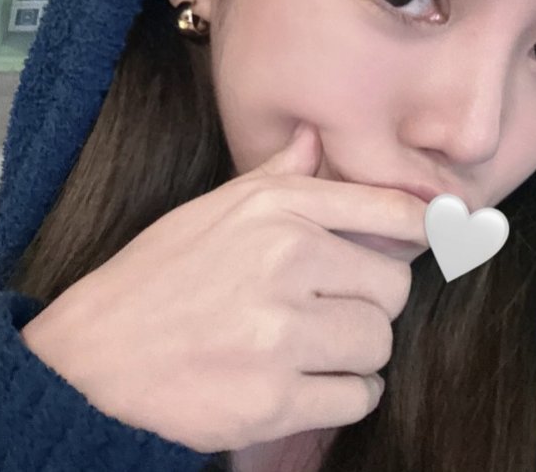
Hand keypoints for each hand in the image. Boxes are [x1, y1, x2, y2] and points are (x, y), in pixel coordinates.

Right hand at [19, 123, 427, 452]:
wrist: (96, 353)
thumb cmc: (161, 273)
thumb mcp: (217, 207)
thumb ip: (280, 175)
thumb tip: (317, 136)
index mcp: (276, 210)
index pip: (391, 211)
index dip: (429, 227)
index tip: (440, 237)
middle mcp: (285, 261)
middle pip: (393, 287)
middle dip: (373, 300)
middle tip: (337, 305)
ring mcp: (280, 333)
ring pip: (379, 343)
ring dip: (358, 350)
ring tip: (315, 345)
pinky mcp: (273, 399)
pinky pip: (358, 395)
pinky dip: (345, 392)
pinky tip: (308, 380)